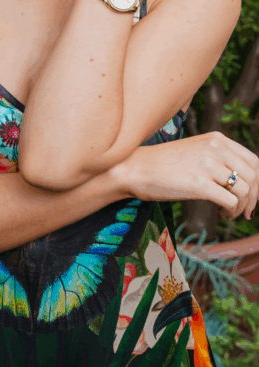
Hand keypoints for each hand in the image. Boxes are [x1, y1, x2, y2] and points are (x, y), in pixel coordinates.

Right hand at [109, 131, 258, 220]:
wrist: (134, 169)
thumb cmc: (159, 164)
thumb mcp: (192, 151)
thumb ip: (215, 158)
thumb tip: (235, 179)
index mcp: (216, 139)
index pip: (253, 161)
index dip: (258, 182)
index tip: (252, 196)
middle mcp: (216, 149)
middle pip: (253, 176)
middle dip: (254, 197)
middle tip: (245, 211)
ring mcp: (207, 166)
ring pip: (245, 190)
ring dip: (243, 206)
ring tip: (231, 214)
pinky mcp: (198, 184)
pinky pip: (230, 200)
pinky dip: (232, 211)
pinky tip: (223, 214)